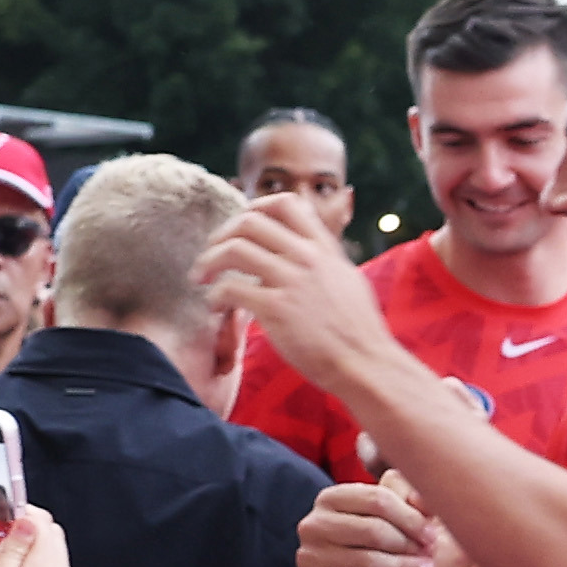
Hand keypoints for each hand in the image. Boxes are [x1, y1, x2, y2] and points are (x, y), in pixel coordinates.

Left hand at [200, 193, 398, 396]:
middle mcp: (306, 257)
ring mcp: (291, 281)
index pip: (285, 204)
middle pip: (249, 221)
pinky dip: (214, 296)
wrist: (366, 363)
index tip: (241, 226)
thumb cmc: (358, 330)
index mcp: (323, 249)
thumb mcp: (348, 280)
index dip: (254, 207)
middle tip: (211, 254)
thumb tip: (308, 252)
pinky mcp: (276, 309)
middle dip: (221, 235)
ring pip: (233, 249)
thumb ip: (324, 262)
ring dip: (208, 262)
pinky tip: (215, 307)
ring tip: (201, 278)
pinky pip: (230, 289)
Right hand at [296, 481, 453, 566]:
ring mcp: (307, 555)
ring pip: (364, 559)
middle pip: (373, 530)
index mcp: (332, 498)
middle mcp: (314, 524)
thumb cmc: (370, 550)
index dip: (411, 518)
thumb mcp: (386, 520)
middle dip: (408, 545)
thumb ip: (406, 501)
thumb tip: (423, 500)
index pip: (378, 499)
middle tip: (430, 558)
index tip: (433, 536)